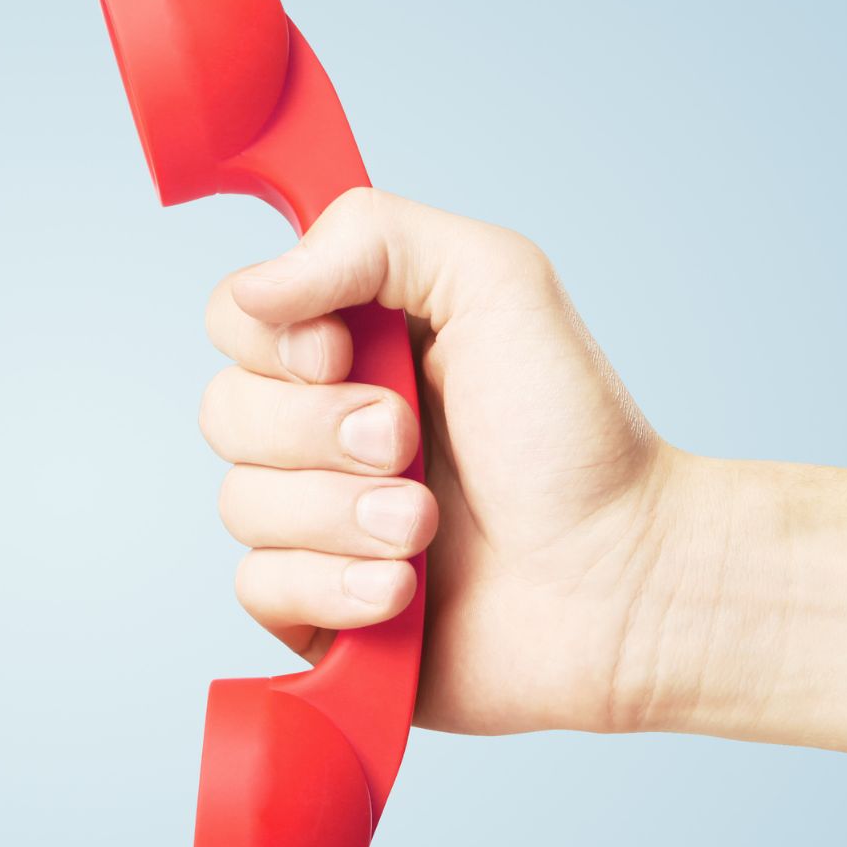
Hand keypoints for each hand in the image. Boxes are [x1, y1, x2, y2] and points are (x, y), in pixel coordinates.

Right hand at [200, 189, 674, 734]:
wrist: (622, 580)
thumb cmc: (573, 435)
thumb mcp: (493, 279)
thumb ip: (370, 235)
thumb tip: (251, 288)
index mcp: (355, 342)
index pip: (235, 317)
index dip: (272, 339)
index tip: (344, 353)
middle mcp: (324, 429)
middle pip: (224, 412)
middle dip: (320, 433)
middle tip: (410, 447)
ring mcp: (318, 524)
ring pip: (242, 506)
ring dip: (344, 515)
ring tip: (427, 527)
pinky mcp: (319, 611)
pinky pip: (259, 591)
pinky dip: (336, 589)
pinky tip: (404, 592)